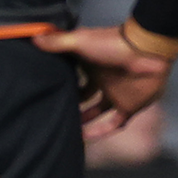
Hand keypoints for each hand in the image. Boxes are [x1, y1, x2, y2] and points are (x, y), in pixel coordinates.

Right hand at [34, 27, 171, 139]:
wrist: (146, 53)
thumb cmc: (111, 44)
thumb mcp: (78, 40)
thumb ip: (56, 43)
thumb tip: (32, 38)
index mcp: (89, 65)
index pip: (71, 76)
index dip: (59, 83)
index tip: (44, 90)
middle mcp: (101, 81)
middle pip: (82, 96)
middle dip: (70, 104)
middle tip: (51, 112)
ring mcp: (115, 95)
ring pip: (95, 112)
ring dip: (82, 121)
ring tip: (65, 129)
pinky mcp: (128, 107)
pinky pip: (112, 124)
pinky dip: (100, 132)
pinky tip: (85, 139)